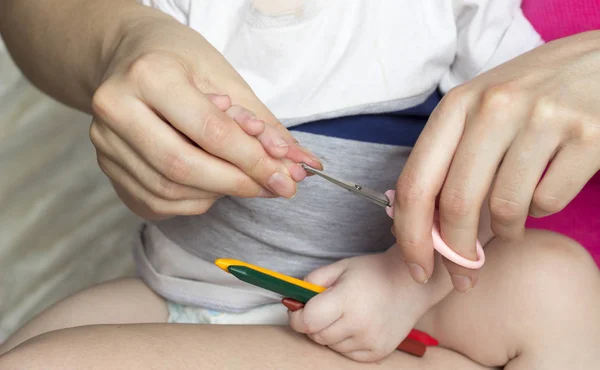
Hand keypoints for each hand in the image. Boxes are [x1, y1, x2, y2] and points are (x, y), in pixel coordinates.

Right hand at [89, 15, 321, 219]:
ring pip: (169, 191)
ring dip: (217, 194)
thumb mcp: (226, 79)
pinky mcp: (108, 170)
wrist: (130, 58)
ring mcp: (105, 144)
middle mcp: (116, 110)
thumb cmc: (181, 62)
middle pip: (183, 168)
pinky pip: (157, 202)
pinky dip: (194, 201)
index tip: (286, 178)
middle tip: (272, 187)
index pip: (209, 132)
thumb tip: (301, 166)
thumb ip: (262, 125)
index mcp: (148, 75)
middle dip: (237, 183)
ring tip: (243, 179)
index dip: (253, 161)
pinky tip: (211, 184)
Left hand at [288, 247, 429, 362]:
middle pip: (317, 336)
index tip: (298, 309)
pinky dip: (344, 342)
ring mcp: (369, 341)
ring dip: (329, 333)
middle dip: (312, 323)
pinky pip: (346, 354)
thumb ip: (313, 280)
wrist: (411, 284)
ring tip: (344, 314)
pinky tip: (355, 325)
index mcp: (346, 299)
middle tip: (323, 308)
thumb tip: (294, 298)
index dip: (296, 316)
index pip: (307, 321)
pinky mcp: (377, 352)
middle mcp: (358, 324)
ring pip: (330, 346)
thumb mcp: (341, 267)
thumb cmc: (373, 272)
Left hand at [393, 30, 599, 290]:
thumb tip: (415, 222)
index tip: (417, 266)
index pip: (416, 182)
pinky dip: (541, 211)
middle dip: (456, 253)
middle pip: (456, 204)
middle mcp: (495, 107)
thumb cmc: (531, 93)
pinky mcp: (588, 136)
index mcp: (459, 103)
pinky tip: (544, 191)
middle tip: (464, 274)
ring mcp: (543, 119)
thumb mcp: (480, 109)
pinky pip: (548, 202)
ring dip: (505, 231)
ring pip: (505, 209)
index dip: (411, 235)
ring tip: (512, 220)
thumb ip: (448, 156)